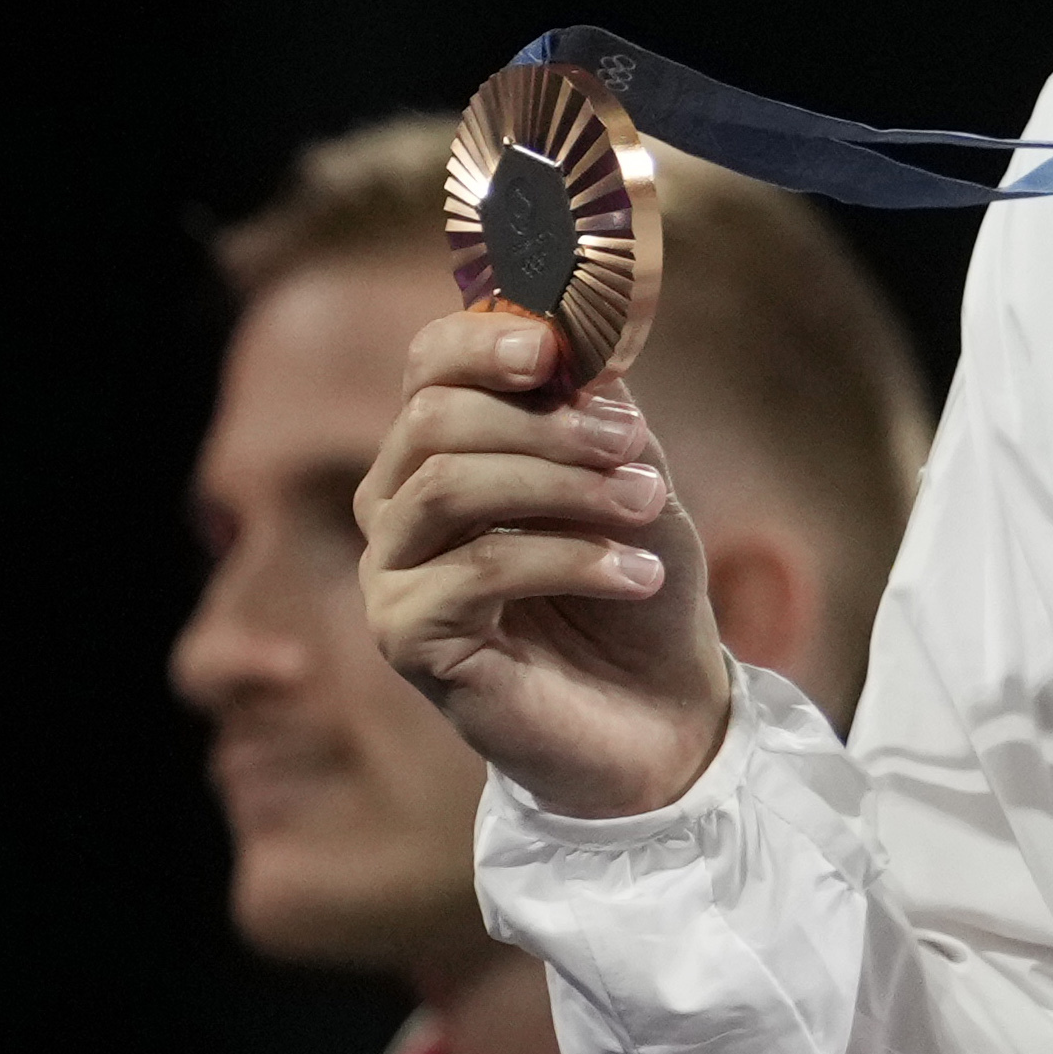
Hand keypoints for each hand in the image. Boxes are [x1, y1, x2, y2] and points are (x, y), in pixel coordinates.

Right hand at [358, 310, 735, 816]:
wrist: (660, 714)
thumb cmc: (641, 586)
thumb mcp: (639, 481)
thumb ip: (604, 412)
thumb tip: (578, 341)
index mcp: (447, 447)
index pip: (432, 363)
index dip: (483, 339)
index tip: (555, 344)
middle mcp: (399, 501)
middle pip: (434, 419)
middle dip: (546, 423)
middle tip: (634, 449)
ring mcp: (391, 570)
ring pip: (447, 486)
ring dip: (562, 486)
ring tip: (647, 507)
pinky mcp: (404, 635)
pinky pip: (474, 569)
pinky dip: (570, 559)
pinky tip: (637, 574)